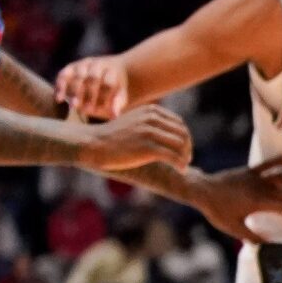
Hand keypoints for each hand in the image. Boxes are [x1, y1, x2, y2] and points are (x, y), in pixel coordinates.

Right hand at [56, 56, 128, 119]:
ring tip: (74, 107)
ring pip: (78, 76)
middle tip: (87, 110)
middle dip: (90, 94)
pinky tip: (59, 99)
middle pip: (93, 78)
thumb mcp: (120, 95)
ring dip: (75, 92)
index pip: (108, 83)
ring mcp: (83, 65)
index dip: (104, 97)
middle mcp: (97, 65)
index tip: (102, 110)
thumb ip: (117, 103)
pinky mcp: (70, 68)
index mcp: (112, 70)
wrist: (107, 73)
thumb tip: (114, 115)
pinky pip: (63, 75)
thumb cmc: (115, 90)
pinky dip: (60, 87)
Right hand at [77, 105, 192, 171]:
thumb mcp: (134, 121)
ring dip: (185, 157)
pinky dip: (181, 164)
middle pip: (183, 134)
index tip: (183, 150)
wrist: (94, 144)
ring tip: (183, 166)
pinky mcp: (147, 148)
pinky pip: (173, 157)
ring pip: (181, 145)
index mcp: (151, 111)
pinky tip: (181, 171)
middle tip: (186, 159)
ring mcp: (150, 132)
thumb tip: (171, 135)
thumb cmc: (114, 137)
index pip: (179, 124)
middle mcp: (152, 119)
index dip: (184, 137)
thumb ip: (151, 123)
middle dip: (187, 148)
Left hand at [195, 157, 281, 240]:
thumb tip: (269, 247)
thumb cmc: (217, 211)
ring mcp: (257, 178)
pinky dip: (281, 160)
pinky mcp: (251, 171)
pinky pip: (268, 164)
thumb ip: (252, 237)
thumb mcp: (233, 228)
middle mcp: (261, 189)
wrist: (202, 190)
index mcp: (259, 203)